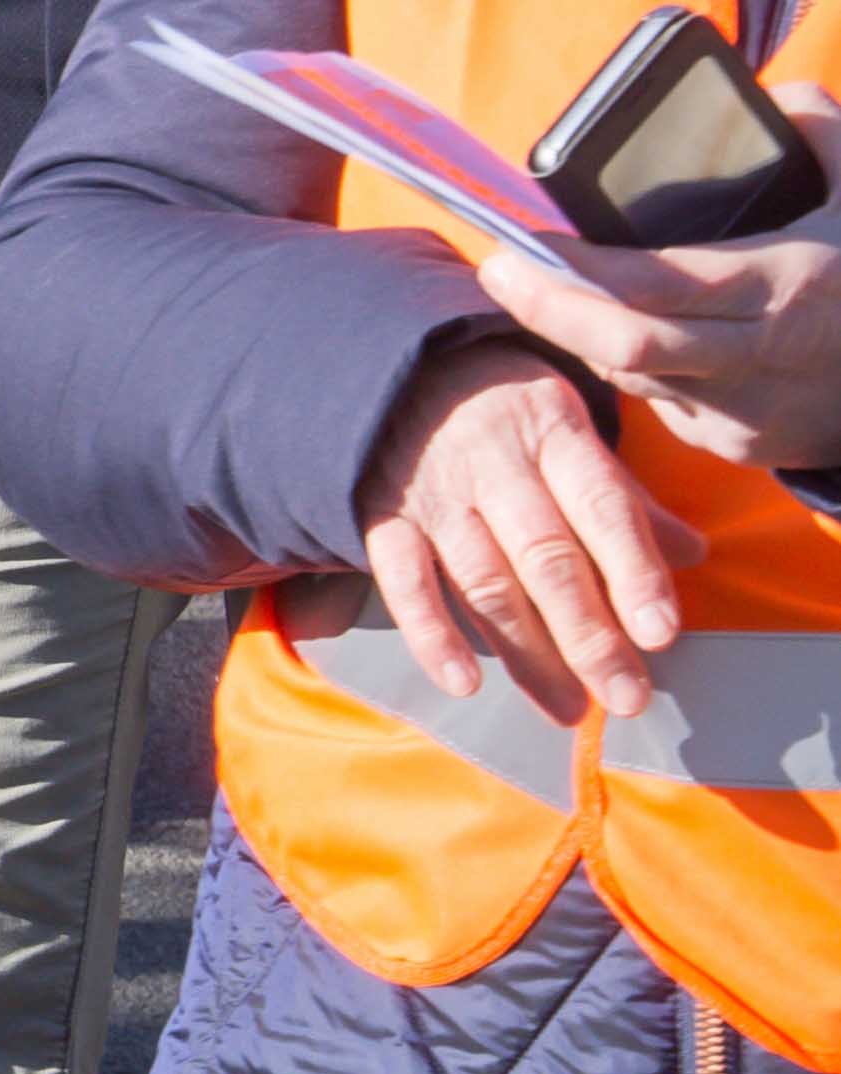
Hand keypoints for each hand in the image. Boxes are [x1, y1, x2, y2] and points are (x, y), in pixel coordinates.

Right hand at [355, 333, 703, 722]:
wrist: (394, 364)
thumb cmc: (504, 408)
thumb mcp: (569, 427)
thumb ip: (625, 495)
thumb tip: (694, 554)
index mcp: (552, 429)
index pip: (601, 507)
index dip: (633, 571)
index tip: (661, 635)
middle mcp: (492, 459)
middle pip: (545, 556)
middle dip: (589, 635)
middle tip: (626, 698)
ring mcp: (432, 490)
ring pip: (483, 580)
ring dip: (526, 653)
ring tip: (567, 708)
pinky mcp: (379, 514)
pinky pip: (402, 580)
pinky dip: (430, 633)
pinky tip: (463, 681)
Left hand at [469, 87, 840, 470]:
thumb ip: (821, 131)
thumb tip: (776, 95)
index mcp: (788, 287)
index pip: (656, 286)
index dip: (576, 270)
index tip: (520, 241)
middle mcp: (764, 359)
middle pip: (623, 347)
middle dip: (547, 311)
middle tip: (497, 269)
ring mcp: (752, 413)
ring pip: (634, 378)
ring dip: (586, 337)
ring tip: (551, 289)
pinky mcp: (745, 446)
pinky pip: (664, 405)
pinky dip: (636, 368)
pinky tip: (621, 329)